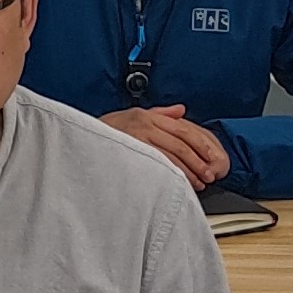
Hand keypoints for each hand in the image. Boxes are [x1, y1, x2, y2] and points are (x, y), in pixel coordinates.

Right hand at [100, 105, 229, 187]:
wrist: (80, 139)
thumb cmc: (105, 131)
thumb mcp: (131, 115)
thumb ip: (159, 113)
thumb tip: (180, 110)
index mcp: (148, 115)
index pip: (184, 129)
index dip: (201, 144)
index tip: (212, 158)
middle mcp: (144, 123)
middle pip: (182, 142)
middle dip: (199, 160)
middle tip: (210, 174)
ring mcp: (137, 137)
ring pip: (173, 153)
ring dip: (189, 170)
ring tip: (199, 182)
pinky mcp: (131, 151)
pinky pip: (158, 163)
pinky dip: (172, 173)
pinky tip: (179, 182)